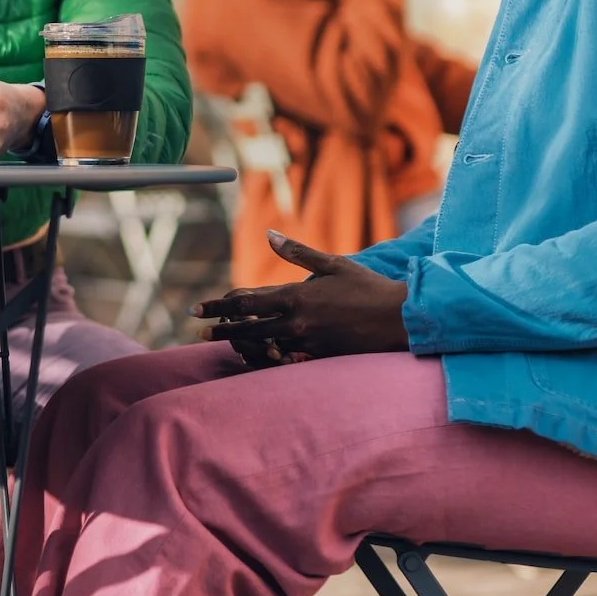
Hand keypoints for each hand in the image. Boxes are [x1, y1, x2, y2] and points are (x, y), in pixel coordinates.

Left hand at [192, 232, 409, 365]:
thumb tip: (268, 233)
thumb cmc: (368, 286)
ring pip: (263, 347)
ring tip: (230, 342)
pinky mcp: (318, 357)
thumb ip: (297, 251)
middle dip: (220, 329)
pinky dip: (269, 357)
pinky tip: (261, 355)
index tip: (196, 308)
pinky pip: (284, 361)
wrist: (400, 319)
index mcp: (295, 296)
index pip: (243, 302)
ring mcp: (306, 343)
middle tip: (200, 330)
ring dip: (244, 344)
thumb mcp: (333, 263)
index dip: (216, 305)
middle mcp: (296, 322)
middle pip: (245, 328)